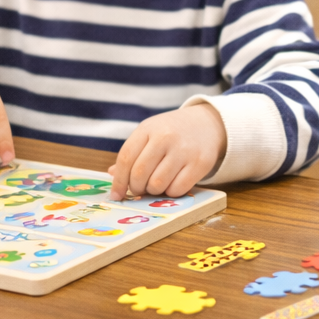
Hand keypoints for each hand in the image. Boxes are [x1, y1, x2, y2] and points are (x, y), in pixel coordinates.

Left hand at [108, 104, 226, 199]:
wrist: (207, 123)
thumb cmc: (172, 132)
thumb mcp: (150, 134)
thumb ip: (132, 153)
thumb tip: (112, 175)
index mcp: (148, 129)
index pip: (126, 158)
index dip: (119, 181)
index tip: (116, 195)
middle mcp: (165, 137)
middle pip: (139, 174)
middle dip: (136, 188)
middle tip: (140, 189)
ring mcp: (184, 150)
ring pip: (157, 184)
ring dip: (154, 190)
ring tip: (157, 184)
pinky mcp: (200, 163)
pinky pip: (177, 189)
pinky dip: (171, 192)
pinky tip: (173, 183)